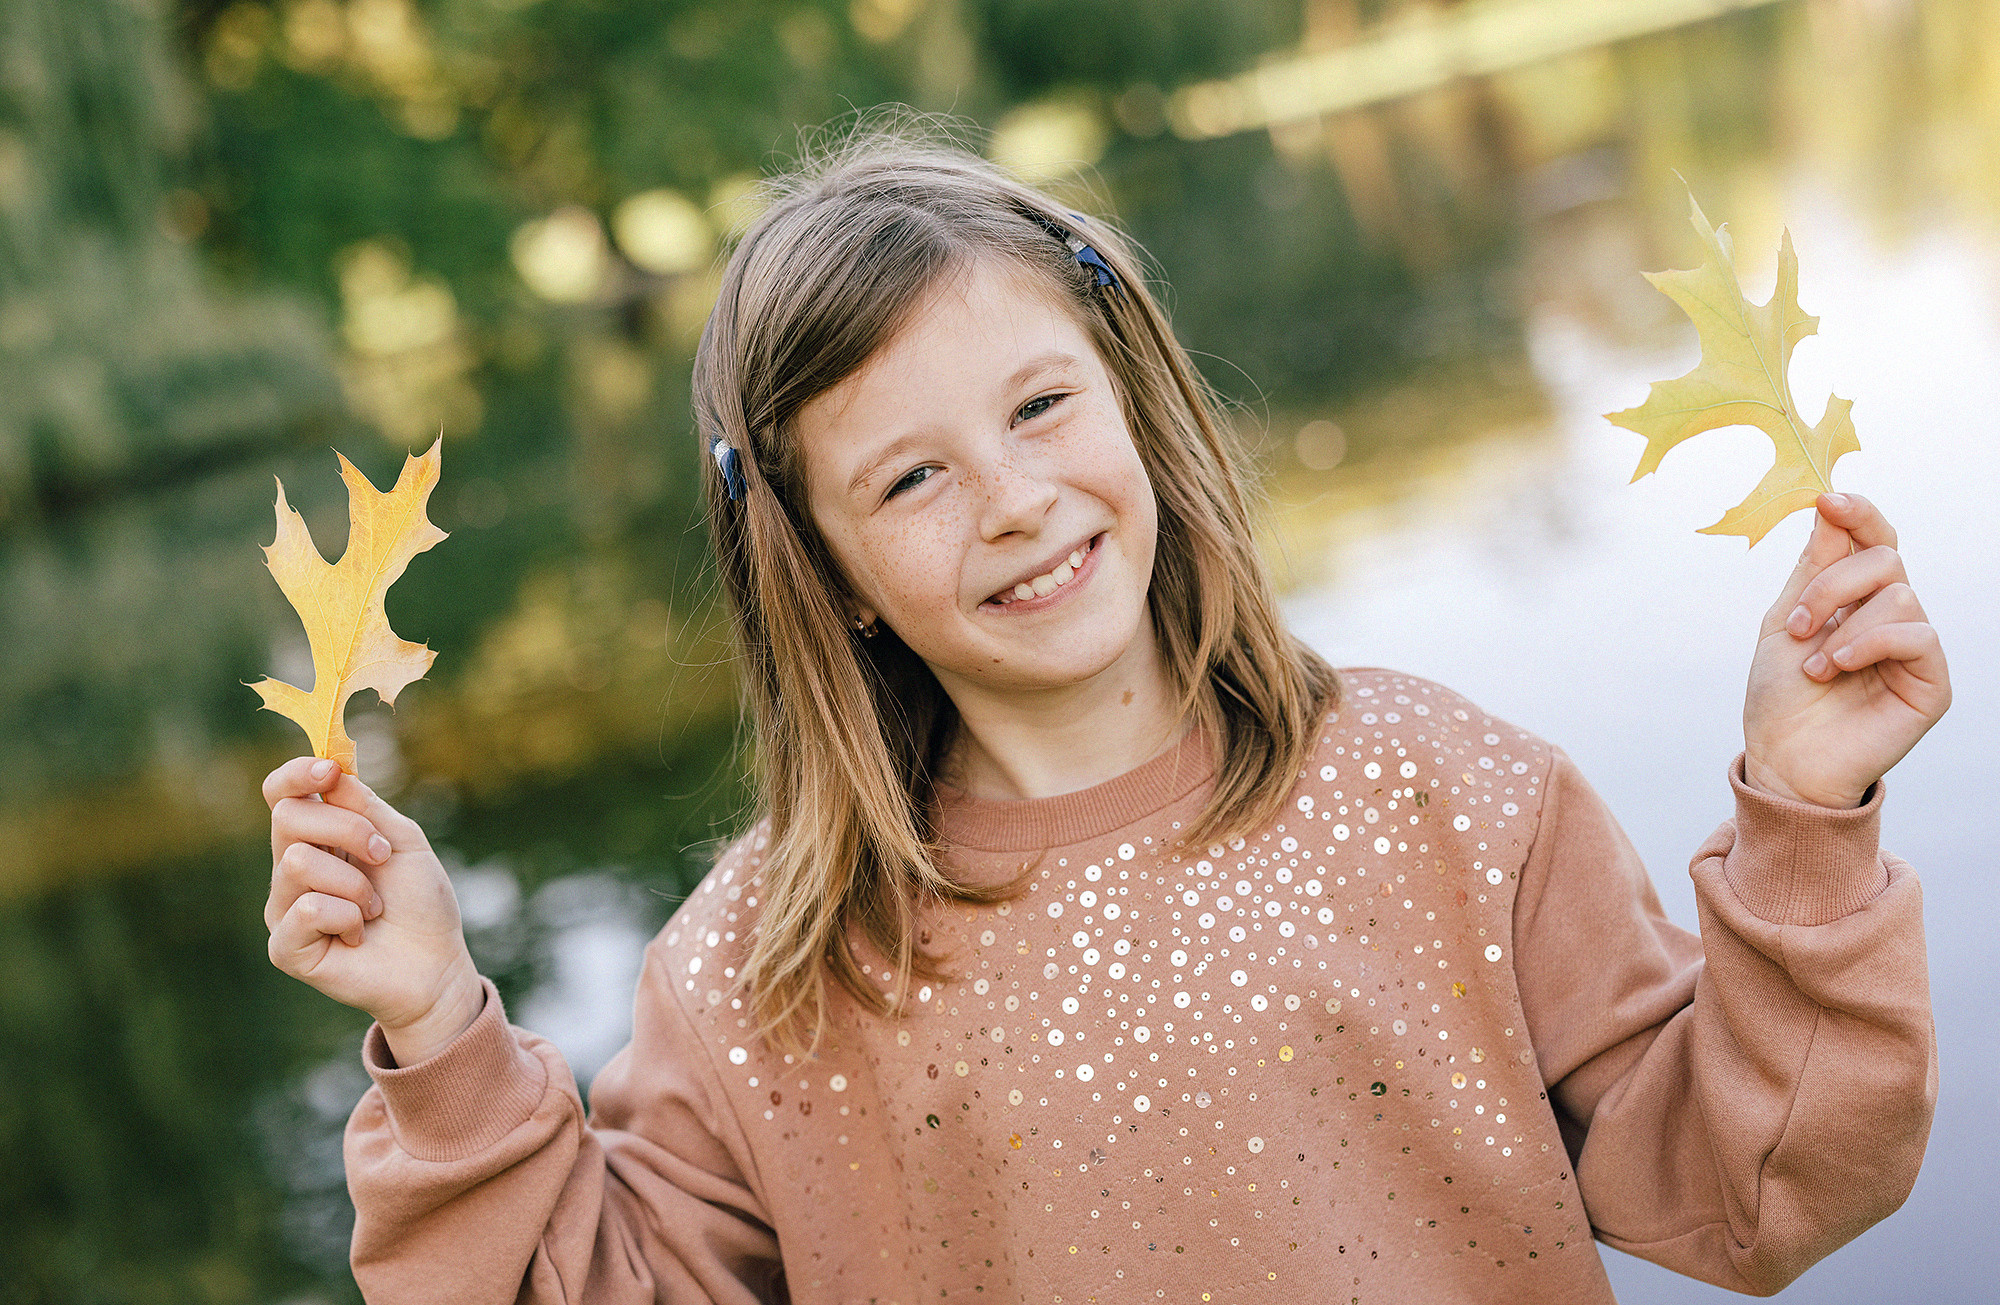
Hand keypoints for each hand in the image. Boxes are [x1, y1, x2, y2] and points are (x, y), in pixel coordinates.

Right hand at [263, 757, 484, 1065]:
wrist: (436, 964)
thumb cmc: (420, 903)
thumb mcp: (402, 842)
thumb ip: (364, 807)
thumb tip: (329, 772)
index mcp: (318, 838)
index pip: (282, 794)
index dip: (297, 774)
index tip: (329, 771)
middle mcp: (291, 869)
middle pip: (287, 817)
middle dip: (348, 829)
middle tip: (382, 856)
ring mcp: (283, 908)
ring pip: (297, 862)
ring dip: (355, 882)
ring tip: (373, 908)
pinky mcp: (285, 947)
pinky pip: (304, 909)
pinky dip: (345, 916)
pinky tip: (356, 937)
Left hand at [1743, 492, 1950, 807]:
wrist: (1782, 760)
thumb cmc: (1780, 698)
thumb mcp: (1784, 623)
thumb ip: (1811, 570)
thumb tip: (1828, 508)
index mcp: (1856, 599)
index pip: (1873, 540)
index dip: (1857, 514)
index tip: (1827, 500)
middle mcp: (1891, 616)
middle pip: (1883, 559)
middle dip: (1830, 585)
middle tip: (1797, 626)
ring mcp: (1914, 648)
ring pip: (1898, 593)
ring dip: (1842, 624)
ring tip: (1814, 666)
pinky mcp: (1932, 681)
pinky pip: (1916, 634)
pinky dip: (1868, 643)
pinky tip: (1836, 669)